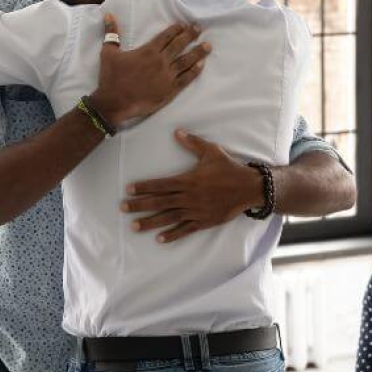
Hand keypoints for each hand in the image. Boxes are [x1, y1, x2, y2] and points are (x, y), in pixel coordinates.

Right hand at [88, 15, 208, 126]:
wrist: (114, 102)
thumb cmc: (111, 77)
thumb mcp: (108, 53)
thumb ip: (111, 34)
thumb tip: (108, 15)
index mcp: (148, 51)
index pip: (166, 36)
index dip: (176, 29)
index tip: (184, 25)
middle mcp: (160, 61)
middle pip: (179, 45)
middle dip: (190, 35)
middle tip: (199, 29)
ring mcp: (167, 76)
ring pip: (186, 61)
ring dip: (198, 52)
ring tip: (207, 46)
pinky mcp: (170, 90)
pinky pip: (186, 79)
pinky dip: (194, 72)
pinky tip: (201, 65)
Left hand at [121, 130, 260, 242]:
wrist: (248, 188)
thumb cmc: (229, 168)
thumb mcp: (212, 152)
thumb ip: (193, 143)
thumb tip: (177, 131)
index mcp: (188, 180)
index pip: (160, 184)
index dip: (144, 187)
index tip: (129, 190)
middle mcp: (189, 197)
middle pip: (159, 202)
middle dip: (139, 205)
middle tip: (122, 208)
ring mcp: (195, 211)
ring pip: (169, 218)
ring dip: (150, 222)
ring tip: (134, 226)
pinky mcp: (204, 221)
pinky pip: (185, 229)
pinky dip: (172, 235)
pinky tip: (159, 239)